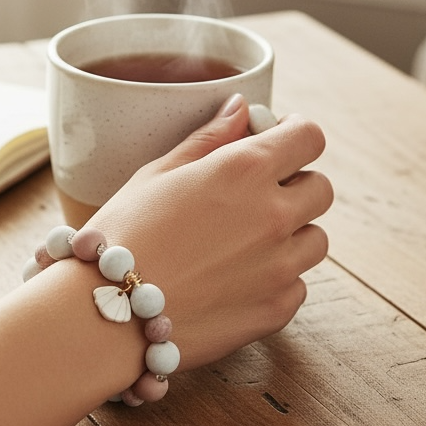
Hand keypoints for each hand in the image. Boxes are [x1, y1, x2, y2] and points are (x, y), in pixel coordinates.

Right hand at [89, 94, 331, 369]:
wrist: (105, 315)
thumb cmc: (122, 234)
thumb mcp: (158, 172)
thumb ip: (209, 138)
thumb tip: (241, 109)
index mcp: (246, 169)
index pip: (310, 137)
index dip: (295, 135)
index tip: (278, 140)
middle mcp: (274, 214)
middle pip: (321, 188)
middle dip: (296, 183)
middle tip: (257, 193)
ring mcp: (280, 266)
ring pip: (316, 239)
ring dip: (292, 234)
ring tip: (245, 241)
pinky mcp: (276, 310)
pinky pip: (298, 284)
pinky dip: (276, 278)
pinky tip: (236, 278)